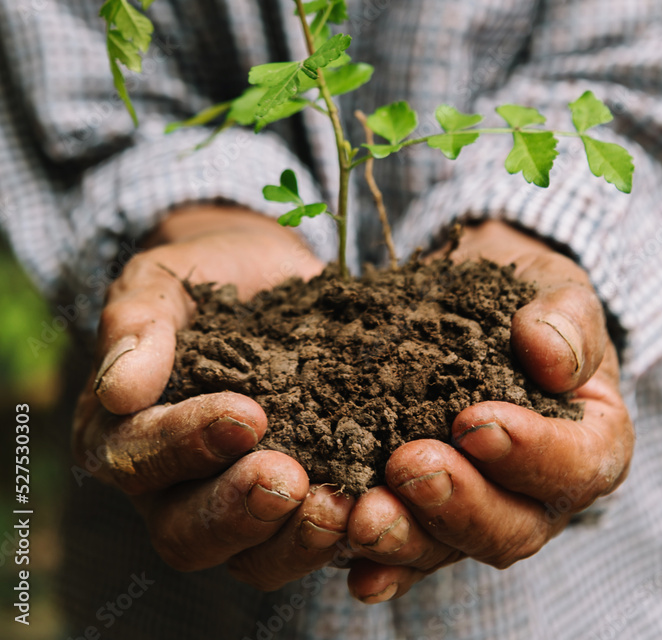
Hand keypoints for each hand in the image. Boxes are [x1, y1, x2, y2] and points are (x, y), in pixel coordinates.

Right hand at [72, 204, 356, 588]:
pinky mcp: (297, 505)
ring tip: (337, 505)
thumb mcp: (164, 281)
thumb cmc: (208, 275)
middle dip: (237, 510)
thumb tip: (118, 389)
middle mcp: (171, 487)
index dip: (187, 446)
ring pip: (249, 558)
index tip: (246, 415)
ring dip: (292, 539)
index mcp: (124, 434)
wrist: (274, 276)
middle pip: (185, 533)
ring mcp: (236, 504)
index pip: (136, 460)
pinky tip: (372, 508)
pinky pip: (309, 543)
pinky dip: (341, 536)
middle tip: (288, 479)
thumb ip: (137, 323)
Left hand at [344, 220, 633, 602]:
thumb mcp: (557, 292)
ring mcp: (481, 512)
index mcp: (590, 443)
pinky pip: (407, 554)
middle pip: (512, 526)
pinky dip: (381, 564)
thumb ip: (566, 321)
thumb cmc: (525, 301)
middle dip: (458, 503)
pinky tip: (349, 562)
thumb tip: (549, 357)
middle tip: (408, 465)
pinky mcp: (428, 516)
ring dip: (407, 538)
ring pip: (451, 549)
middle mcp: (539, 495)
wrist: (470, 299)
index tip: (475, 422)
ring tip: (362, 516)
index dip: (531, 455)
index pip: (577, 466)